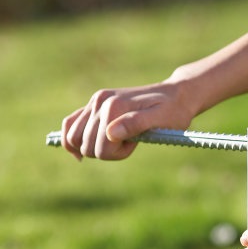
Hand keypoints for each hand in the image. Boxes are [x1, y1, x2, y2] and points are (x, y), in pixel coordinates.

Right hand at [61, 81, 193, 160]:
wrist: (176, 95)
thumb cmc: (173, 112)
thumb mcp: (162, 120)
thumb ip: (136, 124)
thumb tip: (111, 133)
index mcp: (114, 106)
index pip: (102, 147)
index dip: (119, 153)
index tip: (136, 143)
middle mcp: (99, 102)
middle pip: (86, 144)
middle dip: (108, 151)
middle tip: (130, 141)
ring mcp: (95, 102)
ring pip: (73, 136)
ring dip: (94, 147)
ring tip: (119, 140)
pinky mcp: (94, 105)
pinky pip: (71, 123)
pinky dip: (72, 139)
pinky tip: (81, 151)